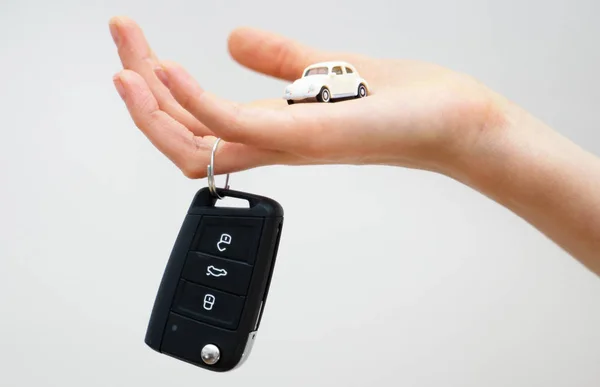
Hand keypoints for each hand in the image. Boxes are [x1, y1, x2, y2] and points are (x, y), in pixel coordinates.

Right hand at [109, 16, 507, 178]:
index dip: (156, 86)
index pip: (194, 120)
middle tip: (120, 36)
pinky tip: (170, 69)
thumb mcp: (324, 71)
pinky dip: (193, 101)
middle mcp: (269, 143)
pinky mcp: (303, 136)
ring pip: (194, 143)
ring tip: (126, 62)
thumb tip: (233, 40)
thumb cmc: (401, 104)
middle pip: (182, 135)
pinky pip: (233, 127)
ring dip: (150, 103)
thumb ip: (279, 60)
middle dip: (140, 88)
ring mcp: (283, 144)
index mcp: (271, 127)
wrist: (452, 122)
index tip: (134, 41)